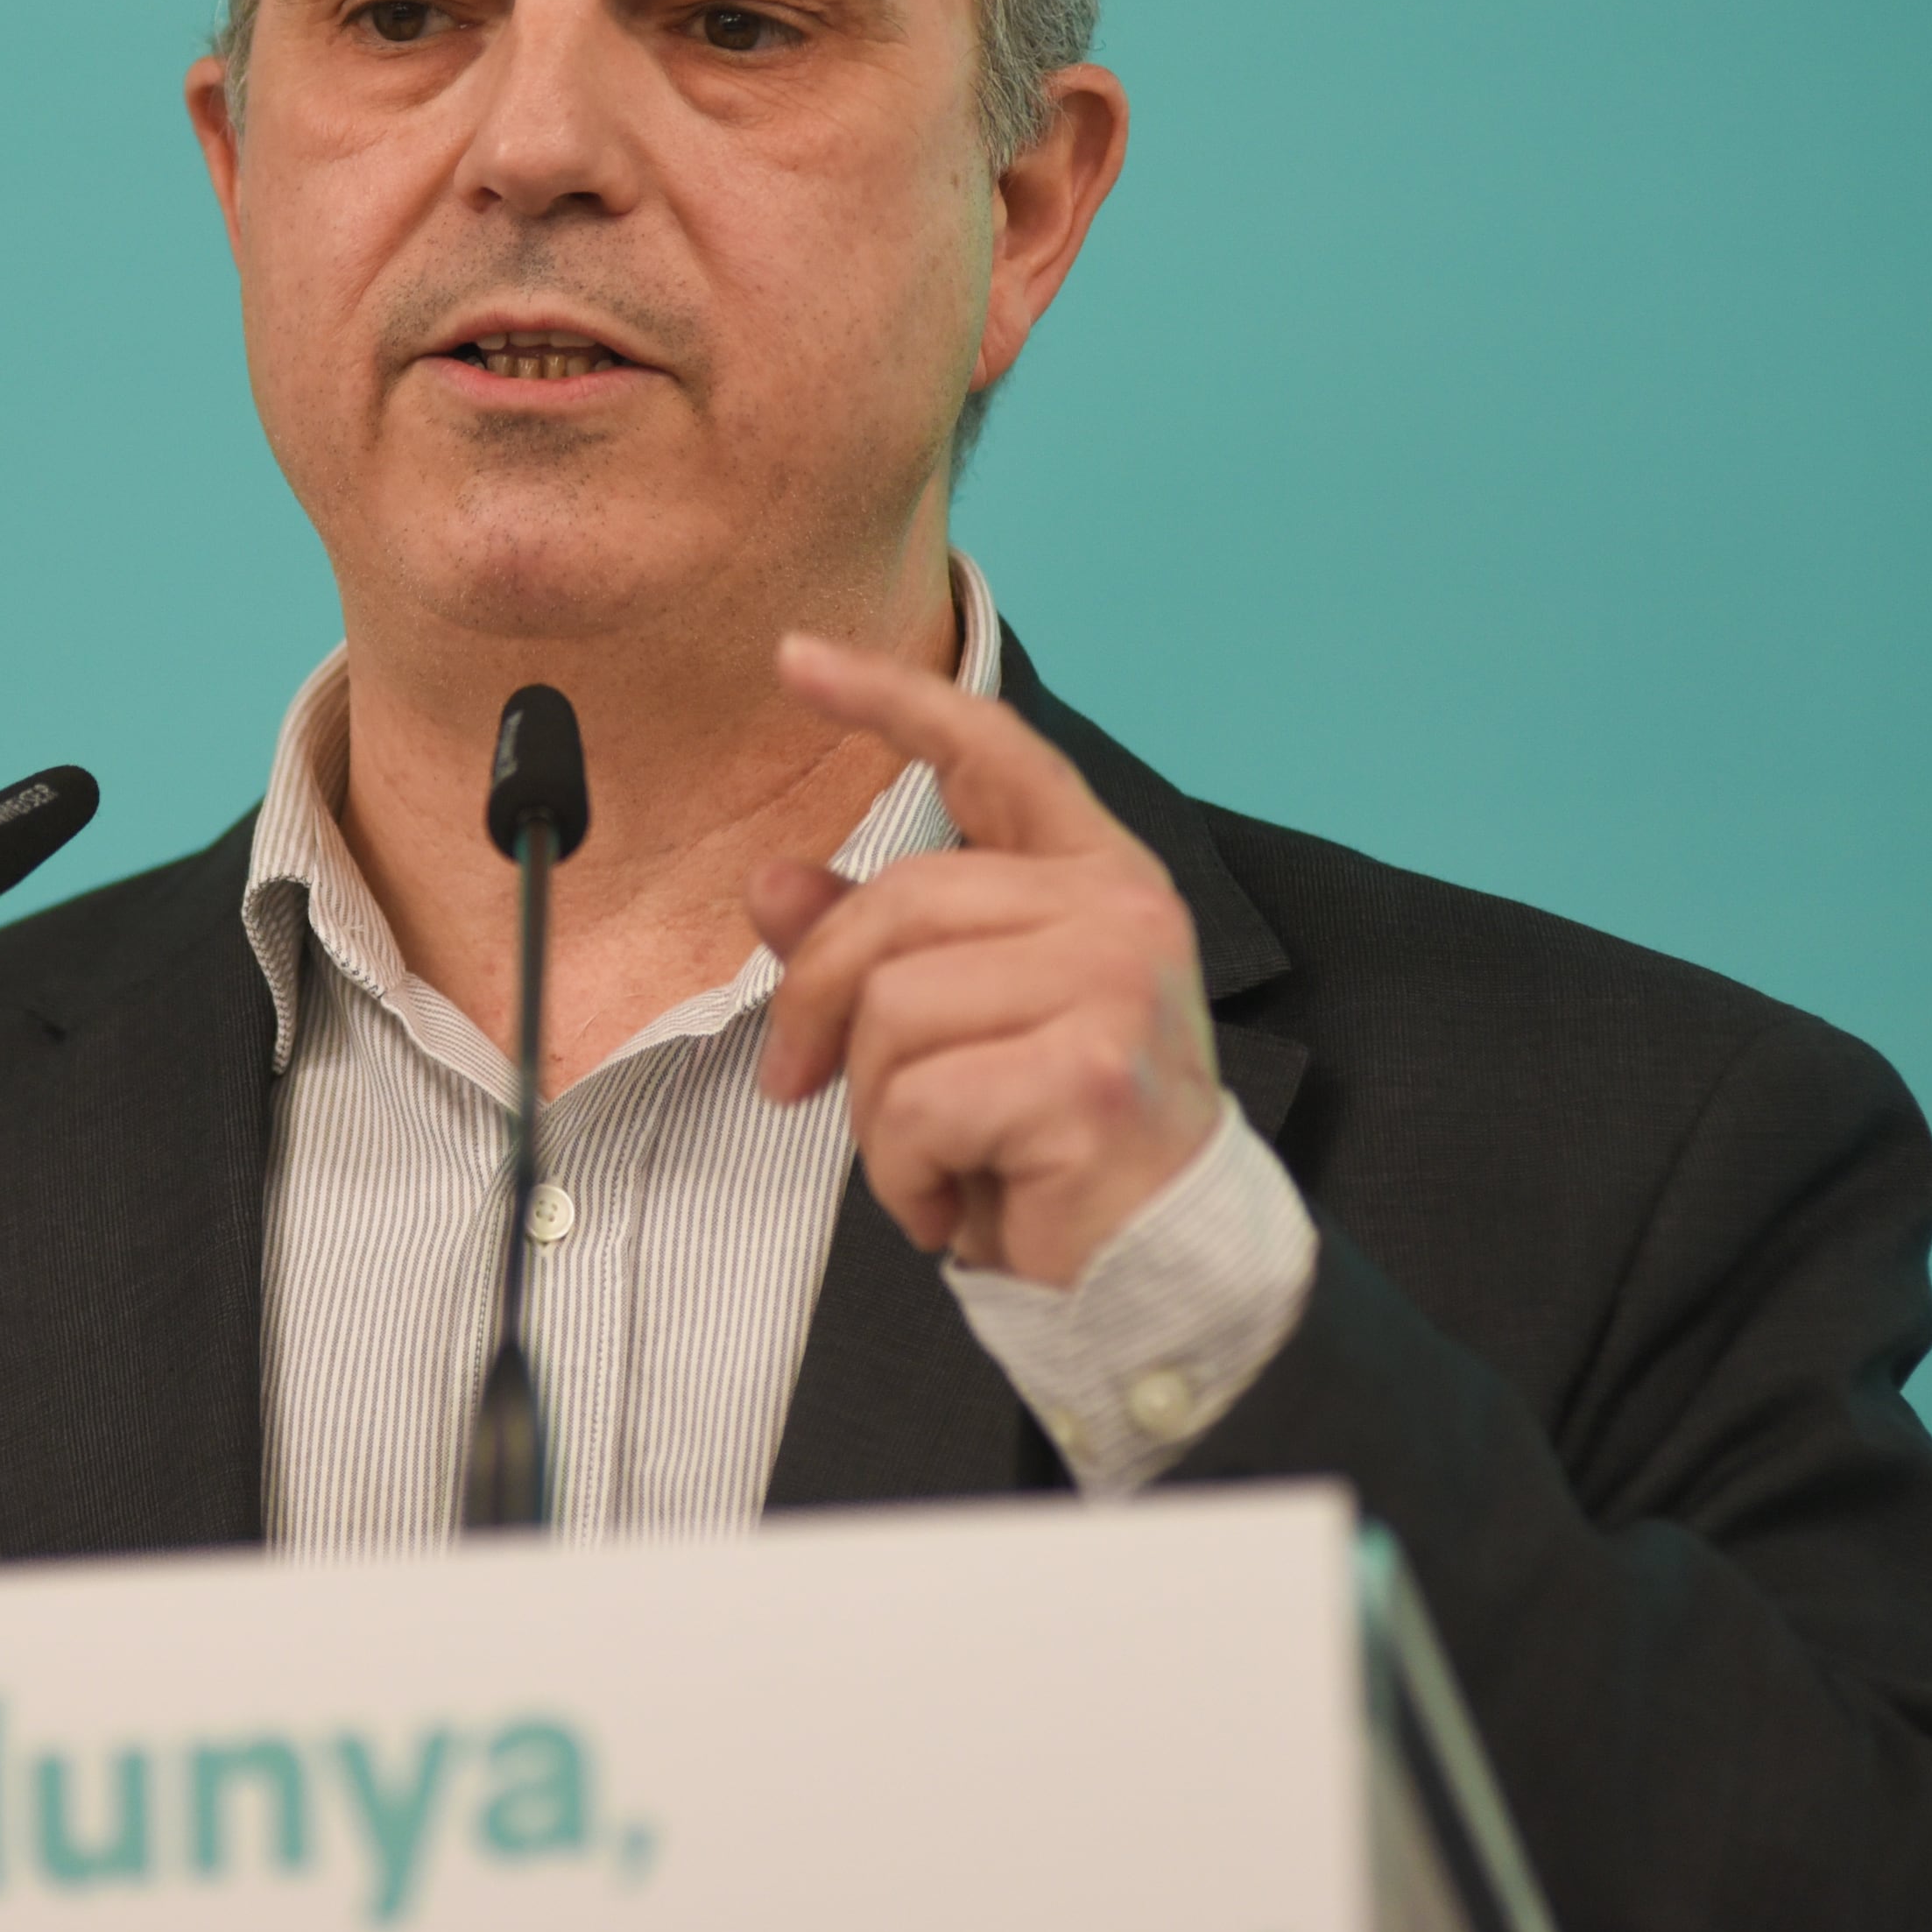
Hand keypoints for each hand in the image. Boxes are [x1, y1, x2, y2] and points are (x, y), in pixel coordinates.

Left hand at [747, 631, 1224, 1288]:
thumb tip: (769, 881)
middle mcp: (1119, 910)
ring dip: (877, 1114)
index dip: (888, 698)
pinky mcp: (1091, 1072)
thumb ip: (874, 948)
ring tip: (933, 1160)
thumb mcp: (956, 1029)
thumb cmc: (1058, 1145)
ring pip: (894, 1010)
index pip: (989, 749)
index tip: (794, 658)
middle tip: (798, 1085)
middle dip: (819, 1008)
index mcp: (1095, 876)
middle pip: (895, 909)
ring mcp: (1114, 985)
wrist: (1161, 1272)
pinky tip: (957, 1201)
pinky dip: (905, 1172)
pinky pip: (918, 1104)